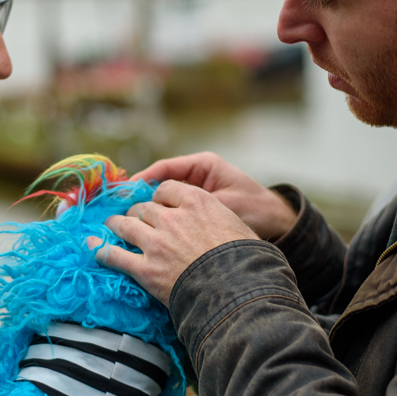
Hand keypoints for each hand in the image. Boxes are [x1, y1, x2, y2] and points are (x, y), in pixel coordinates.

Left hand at [94, 180, 258, 306]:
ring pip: (125, 225)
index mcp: (196, 201)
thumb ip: (219, 218)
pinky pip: (115, 256)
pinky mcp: (145, 270)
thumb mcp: (239, 227)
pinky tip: (93, 248)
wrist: (237, 292)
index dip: (159, 196)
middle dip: (137, 212)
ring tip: (111, 226)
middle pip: (144, 207)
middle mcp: (171, 218)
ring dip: (116, 225)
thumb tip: (219, 226)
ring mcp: (155, 243)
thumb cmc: (247, 260)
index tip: (158, 202)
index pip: (167, 189)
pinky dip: (101, 251)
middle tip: (134, 217)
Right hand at [133, 152, 297, 240]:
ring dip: (147, 207)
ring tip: (126, 220)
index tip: (124, 191)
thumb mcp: (226, 205)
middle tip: (119, 208)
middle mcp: (196, 174)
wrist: (277, 222)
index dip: (142, 179)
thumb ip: (198, 206)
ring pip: (162, 197)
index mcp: (204, 165)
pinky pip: (172, 209)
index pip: (165, 168)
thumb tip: (165, 212)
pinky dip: (159, 217)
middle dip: (139, 194)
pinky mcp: (196, 207)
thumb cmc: (256, 209)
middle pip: (159, 181)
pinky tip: (145, 230)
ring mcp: (195, 191)